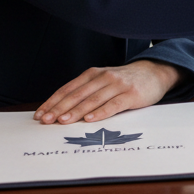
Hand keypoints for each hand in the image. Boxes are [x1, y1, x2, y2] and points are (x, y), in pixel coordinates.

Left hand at [34, 59, 182, 124]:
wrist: (154, 72)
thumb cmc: (124, 81)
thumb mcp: (103, 80)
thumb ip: (86, 91)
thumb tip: (60, 110)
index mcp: (93, 74)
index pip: (68, 89)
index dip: (53, 101)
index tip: (40, 114)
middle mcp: (104, 77)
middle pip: (78, 94)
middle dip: (60, 108)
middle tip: (47, 120)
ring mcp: (118, 85)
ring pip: (93, 99)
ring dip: (77, 111)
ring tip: (63, 121)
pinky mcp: (131, 94)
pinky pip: (114, 104)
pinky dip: (101, 112)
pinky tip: (91, 119)